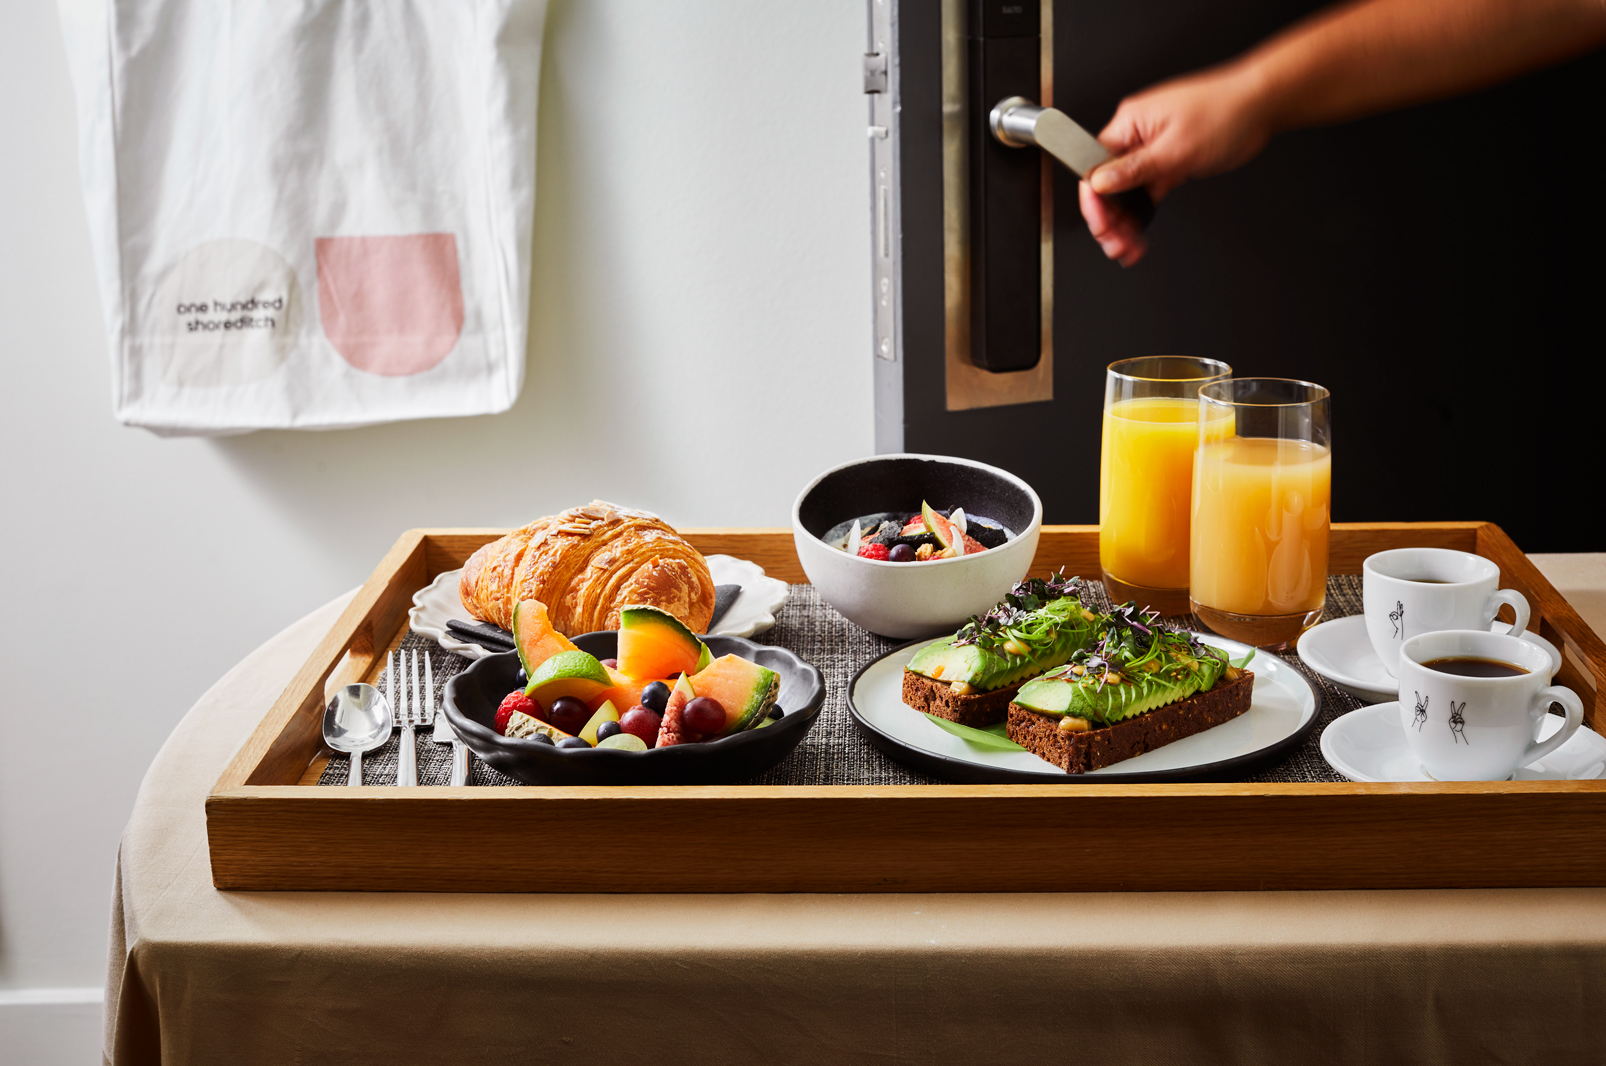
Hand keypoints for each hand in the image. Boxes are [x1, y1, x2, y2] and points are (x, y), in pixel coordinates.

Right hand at [1080, 63, 1270, 264]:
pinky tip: (1139, 236)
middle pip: (1107, 184)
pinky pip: (1146, 193)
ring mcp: (1151, 150)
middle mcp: (1136, 136)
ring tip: (1127, 248)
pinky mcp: (1168, 162)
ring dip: (1124, 222)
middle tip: (1114, 245)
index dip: (1094, 199)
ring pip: (1126, 193)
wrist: (1259, 105)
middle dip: (1108, 218)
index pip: (1094, 165)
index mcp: (1129, 123)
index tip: (1101, 225)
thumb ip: (1133, 169)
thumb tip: (1099, 182)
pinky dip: (1142, 214)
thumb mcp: (1175, 147)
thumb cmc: (1224, 112)